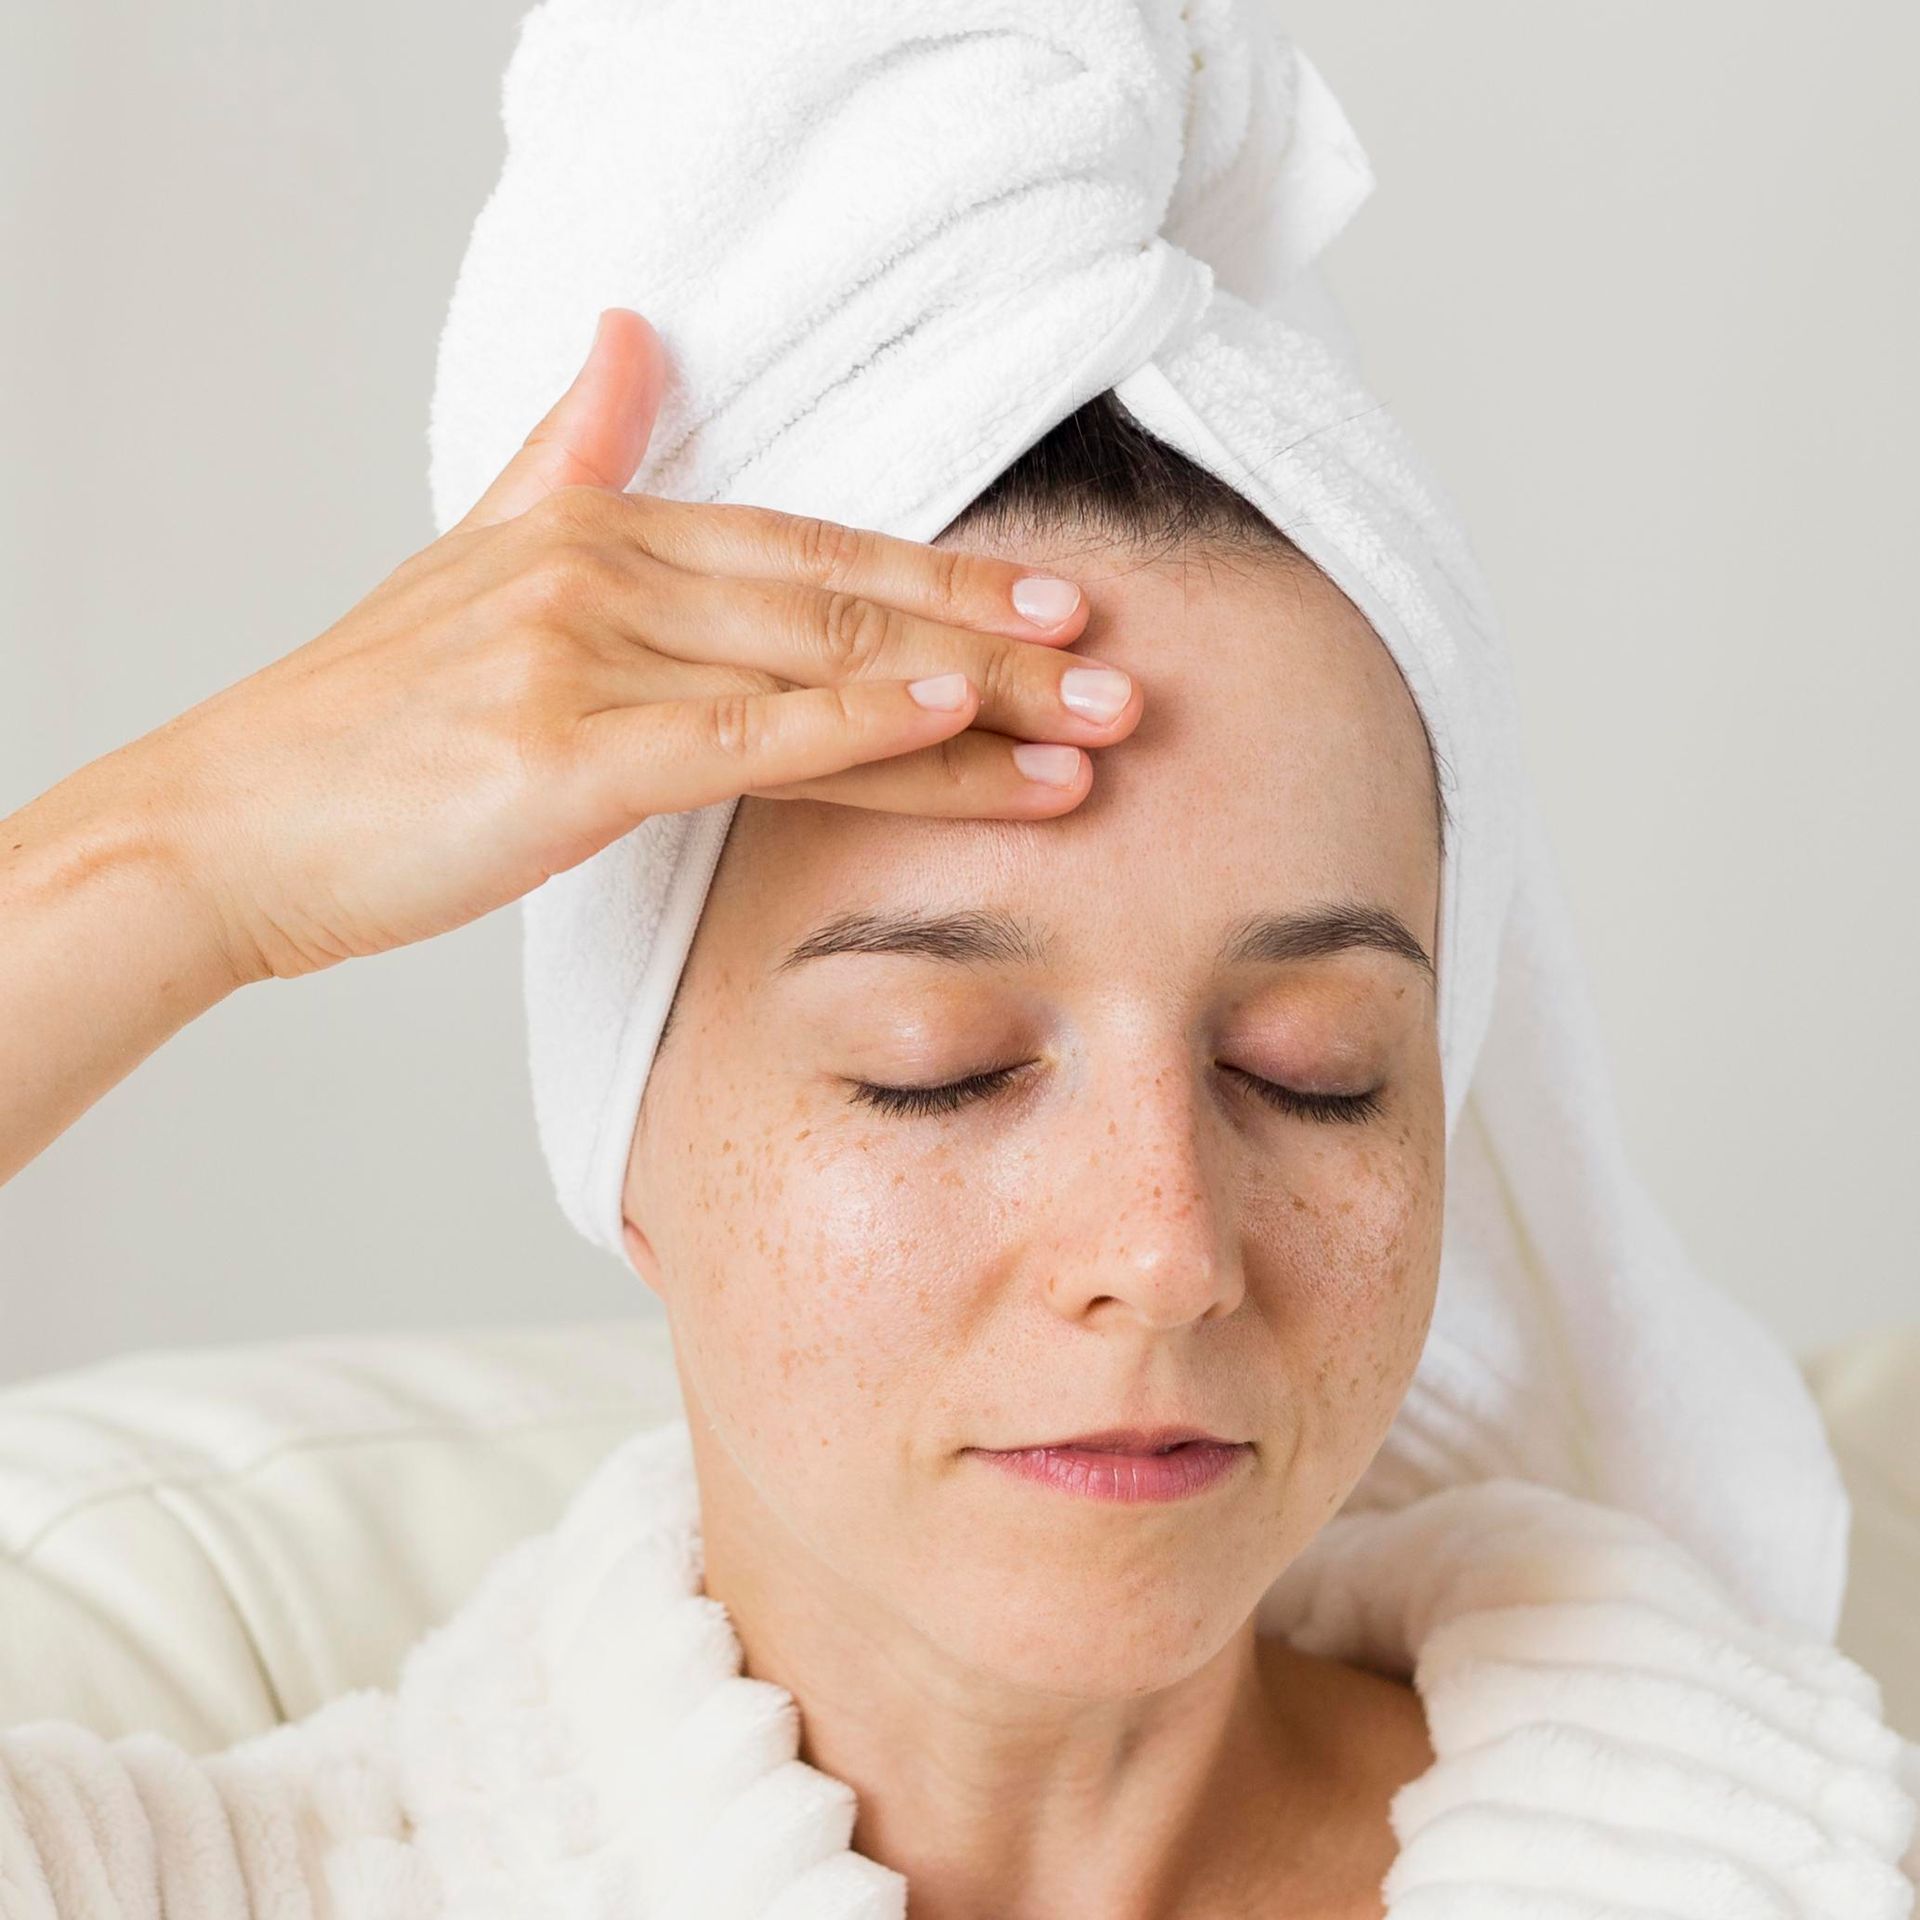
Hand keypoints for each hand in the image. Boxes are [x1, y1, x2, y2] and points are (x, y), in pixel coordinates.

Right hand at [126, 308, 1141, 985]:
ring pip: (820, 674)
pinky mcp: (562, 751)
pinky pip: (741, 739)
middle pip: (844, 607)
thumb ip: (571, 450)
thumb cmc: (360, 726)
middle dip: (997, 644)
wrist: (227, 824)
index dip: (946, 576)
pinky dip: (856, 730)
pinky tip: (954, 728)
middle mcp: (603, 573)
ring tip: (1090, 737)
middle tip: (1122, 678)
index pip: (815, 554)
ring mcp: (582, 654)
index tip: (1060, 602)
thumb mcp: (473, 559)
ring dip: (971, 706)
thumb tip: (634, 330)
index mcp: (599, 533)